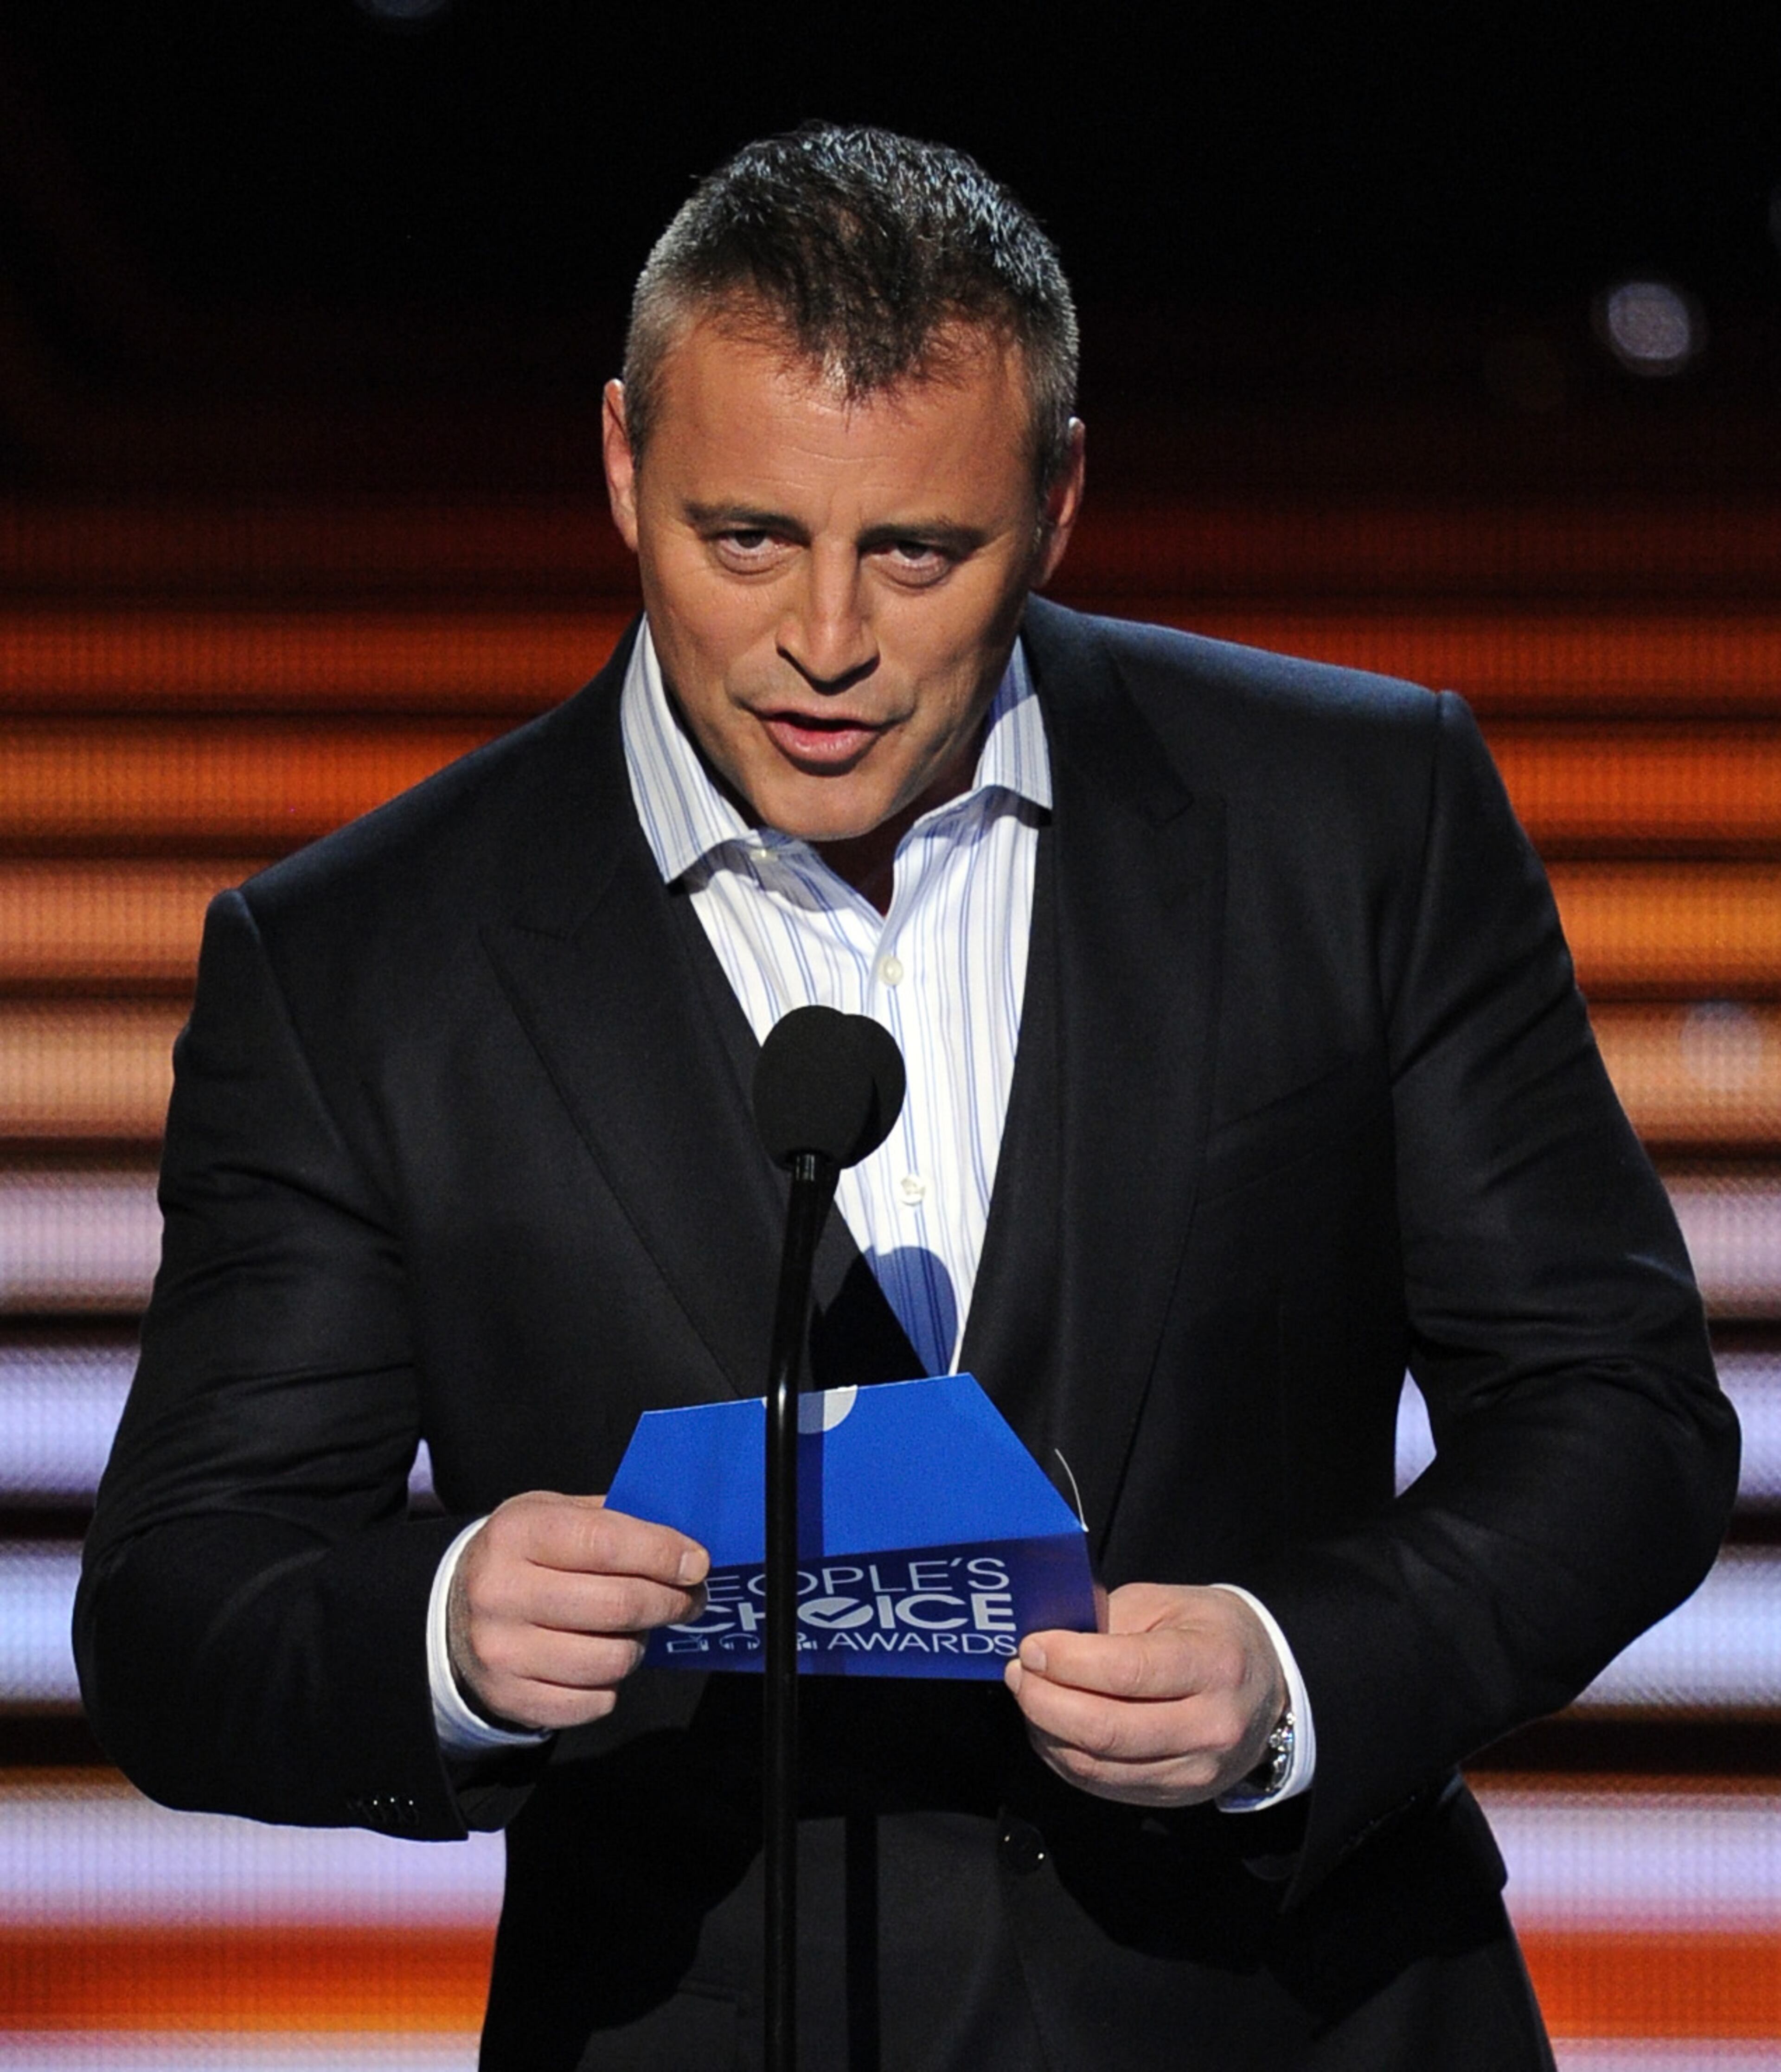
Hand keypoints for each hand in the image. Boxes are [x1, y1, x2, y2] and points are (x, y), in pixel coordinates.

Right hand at [447, 1491, 708, 1732]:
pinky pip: (591, 1703)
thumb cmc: (523, 1554)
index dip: (662, 1554)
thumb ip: (612, 1520)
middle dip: (670, 1602)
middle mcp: (502, 1592)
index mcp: (517, 1534)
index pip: (606, 1543)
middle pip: (617, 1605)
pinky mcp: (509, 1697)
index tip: (697, 1563)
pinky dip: (611, 1685)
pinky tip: (603, 1660)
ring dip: (640, 1645)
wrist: (453, 1611)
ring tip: (638, 1630)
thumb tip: (680, 1546)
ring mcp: (502, 1651)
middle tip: (690, 1599)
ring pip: (610, 1660)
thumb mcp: (553, 1514)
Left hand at [1003, 1583, 1286, 1806]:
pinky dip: (1064, 1756)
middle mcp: (1211, 1726)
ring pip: (1097, 1766)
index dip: (1067, 1661)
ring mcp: (1195, 1772)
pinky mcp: (1175, 1797)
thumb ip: (1108, 1622)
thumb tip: (1046, 1644)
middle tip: (1018, 1672)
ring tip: (1029, 1695)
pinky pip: (1102, 1786)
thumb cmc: (1210, 1633)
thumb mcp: (1165, 1603)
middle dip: (1044, 1701)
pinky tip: (1050, 1726)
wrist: (1265, 1687)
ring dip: (1046, 1731)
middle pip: (1106, 1730)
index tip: (1030, 1646)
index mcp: (1214, 1664)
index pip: (1128, 1672)